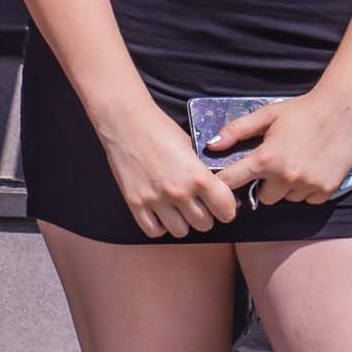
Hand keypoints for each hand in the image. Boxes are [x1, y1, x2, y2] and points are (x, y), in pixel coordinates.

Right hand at [101, 98, 244, 240]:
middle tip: (197, 203)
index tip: (220, 204)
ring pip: (181, 231)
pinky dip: (159, 225)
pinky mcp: (135, 203)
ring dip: (182, 221)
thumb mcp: (191, 147)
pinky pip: (154, 230)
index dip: (226, 208)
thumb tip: (217, 192)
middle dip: (204, 214)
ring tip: (176, 207)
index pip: (226, 210)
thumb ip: (203, 172)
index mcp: (197, 176)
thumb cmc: (159, 128)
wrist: (124, 120)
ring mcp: (156, 200)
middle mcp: (179, 192)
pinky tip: (159, 211)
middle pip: (205, 224)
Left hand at [208, 87, 351, 208]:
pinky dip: (307, 190)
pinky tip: (311, 170)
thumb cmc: (301, 111)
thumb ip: (237, 131)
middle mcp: (285, 177)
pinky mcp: (327, 190)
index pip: (233, 181)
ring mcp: (307, 185)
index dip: (226, 181)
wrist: (341, 111)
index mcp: (266, 159)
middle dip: (266, 185)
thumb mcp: (266, 115)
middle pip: (265, 197)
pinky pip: (308, 200)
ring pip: (288, 199)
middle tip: (275, 165)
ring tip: (296, 164)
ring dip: (287, 188)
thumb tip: (212, 144)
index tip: (224, 183)